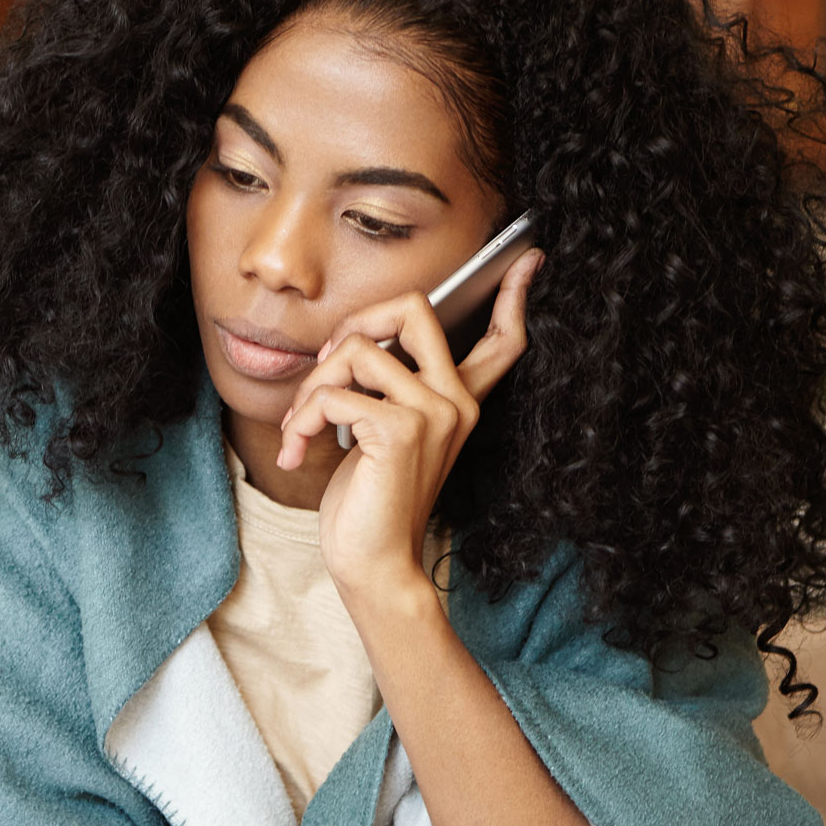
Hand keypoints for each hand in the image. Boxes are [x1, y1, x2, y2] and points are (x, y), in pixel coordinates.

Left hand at [276, 247, 543, 599]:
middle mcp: (455, 402)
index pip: (502, 342)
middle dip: (353, 323)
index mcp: (459, 402)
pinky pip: (334, 393)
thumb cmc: (371, 503)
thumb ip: (386, 392)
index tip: (527, 260)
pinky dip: (302, 419)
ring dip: (312, 386)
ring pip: (357, 350)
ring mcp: (433, 414)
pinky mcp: (401, 432)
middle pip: (414, 306)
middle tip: (327, 367)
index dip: (514, 296)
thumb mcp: (384, 436)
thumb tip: (355, 345)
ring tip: (301, 426)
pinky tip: (297, 450)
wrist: (374, 564)